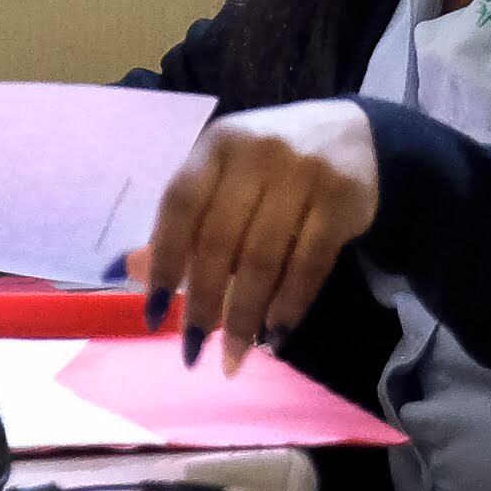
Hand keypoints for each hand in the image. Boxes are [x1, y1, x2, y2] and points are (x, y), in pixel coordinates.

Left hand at [132, 101, 380, 371]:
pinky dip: (290, 306)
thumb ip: (185, 220)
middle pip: (219, 241)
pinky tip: (276, 335)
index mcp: (216, 146)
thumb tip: (135, 272)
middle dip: (204, 304)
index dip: (164, 262)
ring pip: (263, 260)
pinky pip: (309, 266)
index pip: (180, 206)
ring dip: (245, 317)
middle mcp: (256, 153)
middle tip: (194, 351)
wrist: (355, 134)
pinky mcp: (342, 200)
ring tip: (235, 356)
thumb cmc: (270, 164)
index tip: (154, 314)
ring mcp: (303, 174)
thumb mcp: (225, 173)